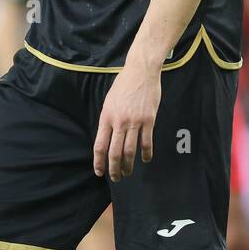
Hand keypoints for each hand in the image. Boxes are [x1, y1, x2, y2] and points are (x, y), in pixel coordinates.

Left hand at [94, 61, 160, 180]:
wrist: (141, 71)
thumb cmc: (123, 85)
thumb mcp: (109, 102)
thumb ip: (108, 120)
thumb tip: (107, 138)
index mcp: (106, 117)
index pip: (100, 146)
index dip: (99, 162)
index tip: (100, 172)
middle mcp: (119, 122)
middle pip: (115, 152)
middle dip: (114, 169)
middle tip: (116, 178)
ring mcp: (135, 121)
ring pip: (130, 150)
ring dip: (128, 165)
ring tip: (128, 172)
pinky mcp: (149, 119)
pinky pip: (147, 142)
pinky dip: (146, 154)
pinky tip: (145, 159)